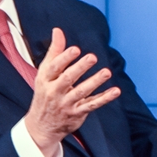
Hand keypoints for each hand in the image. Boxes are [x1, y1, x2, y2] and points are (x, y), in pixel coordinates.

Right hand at [24, 28, 120, 156]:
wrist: (41, 126)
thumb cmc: (45, 93)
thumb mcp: (44, 73)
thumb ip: (54, 51)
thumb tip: (58, 30)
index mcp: (45, 79)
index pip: (54, 67)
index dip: (64, 58)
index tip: (75, 49)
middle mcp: (55, 92)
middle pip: (68, 79)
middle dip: (80, 68)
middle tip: (92, 57)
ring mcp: (66, 104)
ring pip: (82, 92)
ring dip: (95, 82)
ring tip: (106, 72)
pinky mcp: (77, 113)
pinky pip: (92, 104)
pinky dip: (105, 98)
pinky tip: (116, 91)